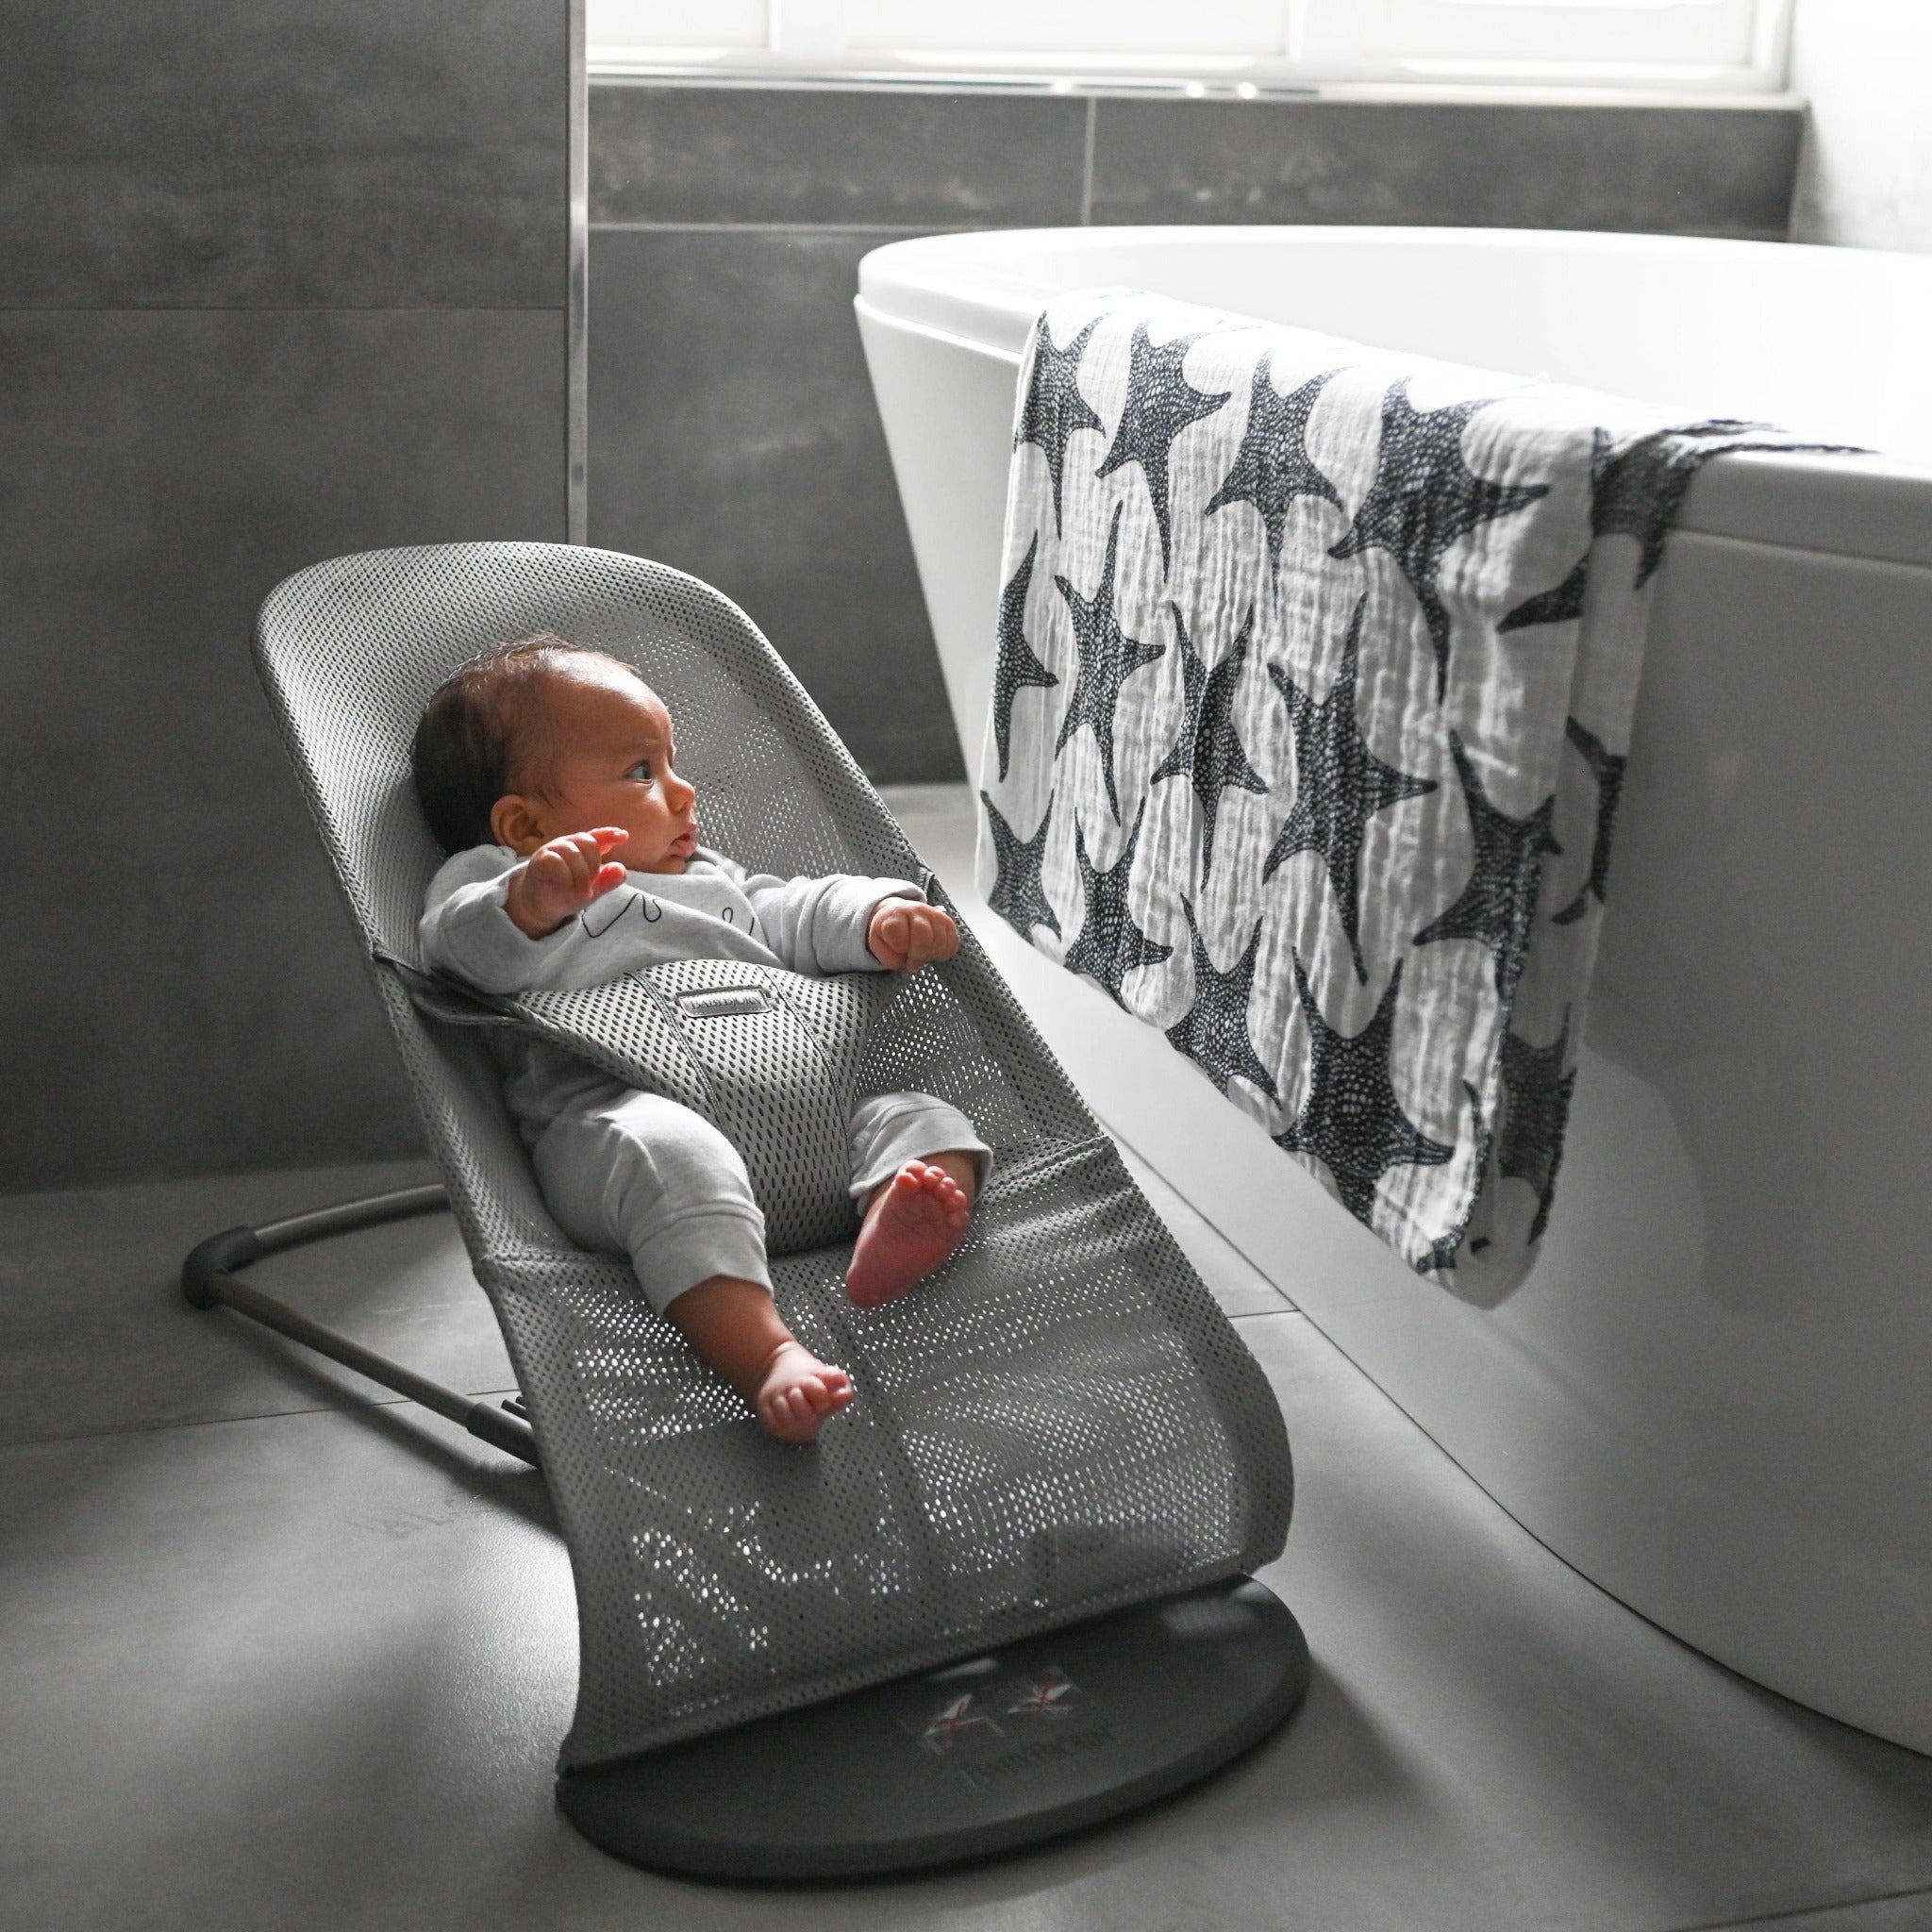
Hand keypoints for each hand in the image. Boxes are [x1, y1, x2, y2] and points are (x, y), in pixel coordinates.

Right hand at [505, 827, 628, 938]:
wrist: (540, 906)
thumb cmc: (566, 893)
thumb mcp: (592, 889)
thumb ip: (607, 880)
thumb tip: (622, 870)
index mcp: (582, 849)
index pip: (597, 837)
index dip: (610, 834)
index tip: (624, 837)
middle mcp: (568, 844)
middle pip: (589, 844)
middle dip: (594, 868)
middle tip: (588, 888)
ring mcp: (552, 850)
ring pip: (574, 853)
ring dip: (580, 877)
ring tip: (579, 894)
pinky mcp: (540, 860)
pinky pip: (557, 862)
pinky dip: (565, 878)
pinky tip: (564, 888)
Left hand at [868, 899, 959, 972]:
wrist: (901, 916)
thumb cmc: (889, 934)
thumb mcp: (879, 946)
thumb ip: (890, 958)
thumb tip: (910, 963)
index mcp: (895, 914)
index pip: (897, 929)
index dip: (899, 945)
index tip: (900, 951)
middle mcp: (917, 910)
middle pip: (923, 935)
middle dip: (918, 955)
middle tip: (912, 963)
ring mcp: (935, 915)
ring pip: (940, 941)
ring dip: (931, 955)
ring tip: (922, 956)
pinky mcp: (948, 923)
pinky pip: (953, 943)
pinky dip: (944, 954)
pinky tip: (932, 953)